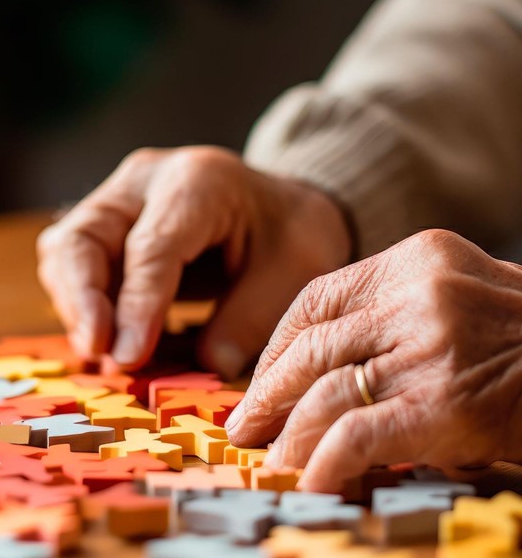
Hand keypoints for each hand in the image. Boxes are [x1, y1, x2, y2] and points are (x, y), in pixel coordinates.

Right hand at [37, 146, 350, 376]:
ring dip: (76, 305)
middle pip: (85, 236)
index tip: (129, 358)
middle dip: (82, 300)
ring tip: (101, 353)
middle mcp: (146, 180)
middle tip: (99, 354)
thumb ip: (248, 320)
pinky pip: (76, 262)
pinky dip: (83, 303)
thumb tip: (206, 367)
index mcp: (199, 181)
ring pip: (68, 249)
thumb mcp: (293, 273)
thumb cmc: (291, 234)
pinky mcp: (111, 224)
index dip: (136, 305)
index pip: (151, 246)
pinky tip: (104, 338)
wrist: (279, 207)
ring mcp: (122, 199)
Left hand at [225, 229, 521, 490]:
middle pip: (313, 347)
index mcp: (414, 259)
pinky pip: (358, 434)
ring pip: (325, 391)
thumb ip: (389, 310)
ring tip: (270, 458)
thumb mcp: (454, 292)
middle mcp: (417, 296)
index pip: (316, 299)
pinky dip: (324, 461)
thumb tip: (317, 360)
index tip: (260, 378)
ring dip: (288, 433)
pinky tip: (309, 480)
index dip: (277, 344)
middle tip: (245, 424)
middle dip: (269, 392)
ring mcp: (429, 348)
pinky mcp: (443, 405)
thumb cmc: (519, 332)